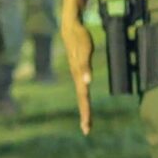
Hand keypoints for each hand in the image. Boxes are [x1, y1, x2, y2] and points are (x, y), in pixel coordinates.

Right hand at [60, 12, 95, 134]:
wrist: (71, 27)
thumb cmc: (79, 37)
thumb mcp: (84, 51)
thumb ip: (85, 67)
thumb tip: (87, 83)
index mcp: (79, 76)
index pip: (84, 98)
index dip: (86, 112)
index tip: (87, 126)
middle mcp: (77, 76)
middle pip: (82, 99)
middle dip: (85, 115)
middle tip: (86, 130)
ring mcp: (78, 73)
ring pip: (82, 94)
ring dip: (85, 108)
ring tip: (87, 122)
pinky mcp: (79, 69)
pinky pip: (83, 86)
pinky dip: (85, 97)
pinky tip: (86, 101)